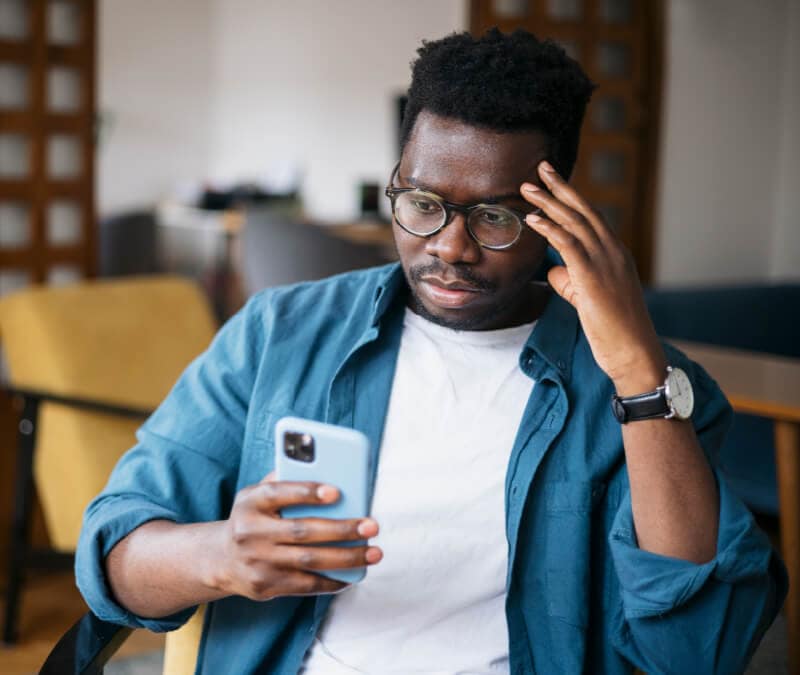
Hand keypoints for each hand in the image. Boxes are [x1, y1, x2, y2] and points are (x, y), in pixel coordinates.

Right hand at [211, 473, 381, 600]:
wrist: (222, 559)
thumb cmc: (254, 518)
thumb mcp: (257, 494)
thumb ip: (284, 479)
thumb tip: (324, 467)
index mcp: (250, 502)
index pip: (278, 493)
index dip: (307, 492)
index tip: (337, 492)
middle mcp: (251, 532)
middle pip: (303, 531)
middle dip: (342, 529)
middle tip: (372, 526)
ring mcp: (258, 562)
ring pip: (310, 561)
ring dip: (347, 557)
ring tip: (374, 552)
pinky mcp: (266, 586)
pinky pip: (306, 585)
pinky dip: (333, 580)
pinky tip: (353, 574)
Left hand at [521, 161, 665, 394]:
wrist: (634, 352)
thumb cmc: (612, 330)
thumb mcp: (588, 299)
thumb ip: (571, 279)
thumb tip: (553, 267)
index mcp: (615, 253)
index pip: (590, 217)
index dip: (570, 197)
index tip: (552, 180)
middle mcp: (612, 251)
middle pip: (582, 210)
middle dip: (560, 187)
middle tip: (540, 167)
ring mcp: (605, 262)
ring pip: (574, 222)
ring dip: (548, 202)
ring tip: (526, 187)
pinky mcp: (593, 277)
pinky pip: (568, 244)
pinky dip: (549, 228)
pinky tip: (532, 219)